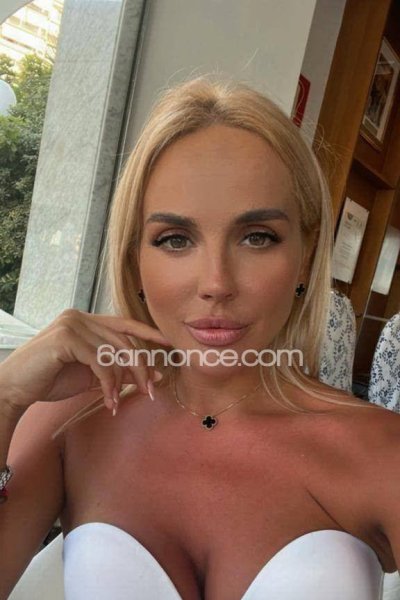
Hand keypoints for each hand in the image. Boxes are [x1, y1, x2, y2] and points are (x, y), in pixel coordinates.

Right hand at [0, 309, 170, 414]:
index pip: (124, 323)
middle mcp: (80, 317)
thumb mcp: (91, 375)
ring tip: (121, 401)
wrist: (15, 388)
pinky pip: (99, 361)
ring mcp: (72, 324)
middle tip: (150, 390)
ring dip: (123, 380)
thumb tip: (154, 374)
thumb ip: (119, 371)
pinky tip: (108, 400)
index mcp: (86, 321)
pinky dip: (108, 383)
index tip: (168, 344)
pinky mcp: (66, 338)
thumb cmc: (51, 379)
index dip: (148, 333)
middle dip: (140, 367)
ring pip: (113, 351)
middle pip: (124, 340)